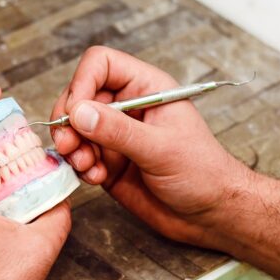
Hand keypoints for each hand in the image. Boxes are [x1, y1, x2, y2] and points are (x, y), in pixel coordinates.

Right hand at [51, 46, 252, 248]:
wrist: (210, 214)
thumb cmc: (203, 173)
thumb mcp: (161, 148)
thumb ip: (118, 131)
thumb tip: (79, 113)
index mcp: (147, 88)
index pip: (101, 65)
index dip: (82, 83)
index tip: (76, 112)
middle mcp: (128, 107)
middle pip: (79, 96)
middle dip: (69, 121)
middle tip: (70, 145)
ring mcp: (116, 135)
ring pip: (75, 128)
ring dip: (72, 146)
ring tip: (86, 165)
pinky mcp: (108, 162)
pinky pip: (79, 156)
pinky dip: (79, 167)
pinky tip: (96, 178)